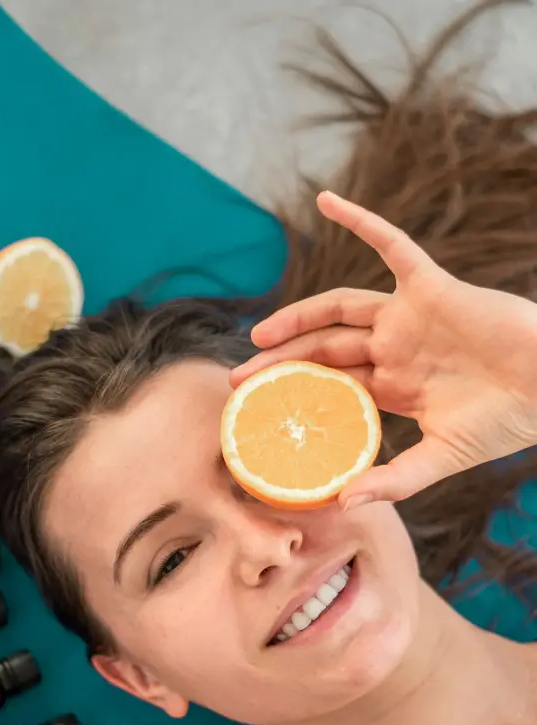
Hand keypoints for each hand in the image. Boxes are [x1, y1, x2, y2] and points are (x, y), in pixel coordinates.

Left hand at [231, 192, 536, 507]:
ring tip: (257, 337)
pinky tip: (326, 201)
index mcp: (395, 388)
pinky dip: (361, 221)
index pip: (331, 386)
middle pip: (324, 350)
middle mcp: (396, 350)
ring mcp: (411, 317)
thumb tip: (341, 502)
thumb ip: (393, 478)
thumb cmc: (507, 424)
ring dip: (298, 315)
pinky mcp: (431, 287)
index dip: (294, 394)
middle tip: (238, 378)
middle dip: (280, 363)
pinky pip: (392, 245)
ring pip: (341, 307)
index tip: (256, 409)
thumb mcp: (442, 458)